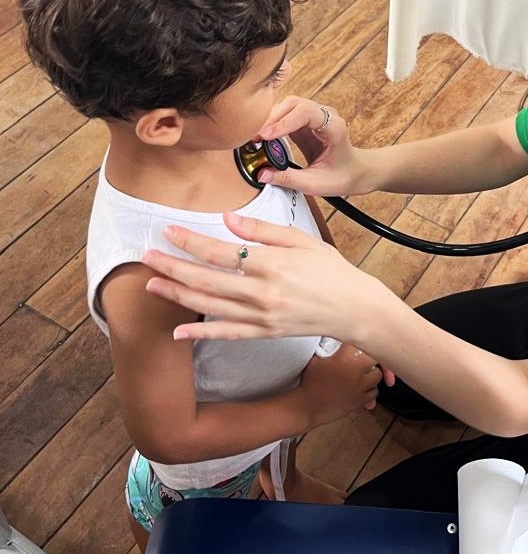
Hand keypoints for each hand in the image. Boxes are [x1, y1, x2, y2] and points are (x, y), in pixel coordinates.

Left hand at [142, 212, 396, 341]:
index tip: (168, 231)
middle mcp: (263, 291)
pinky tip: (179, 330)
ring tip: (153, 284)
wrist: (354, 308)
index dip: (190, 242)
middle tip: (147, 256)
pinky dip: (201, 332)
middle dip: (173, 266)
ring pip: (210, 305)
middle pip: (207, 278)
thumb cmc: (331, 270)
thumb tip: (228, 220)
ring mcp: (262, 315)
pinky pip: (227, 333)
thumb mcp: (303, 240)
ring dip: (178, 294)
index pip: (220, 251)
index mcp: (272, 263)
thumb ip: (264, 231)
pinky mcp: (265, 333)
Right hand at [255, 96, 368, 194]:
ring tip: (255, 137)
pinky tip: (262, 136)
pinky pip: (285, 115)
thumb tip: (261, 174)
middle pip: (293, 104)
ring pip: (287, 106)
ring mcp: (315, 115)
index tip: (265, 136)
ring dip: (269, 119)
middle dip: (272, 118)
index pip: (306, 113)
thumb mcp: (315, 183)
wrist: (355, 171)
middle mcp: (325, 115)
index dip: (283, 122)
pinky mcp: (304, 121)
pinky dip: (272, 123)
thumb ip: (289, 178)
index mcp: (334, 127)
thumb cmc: (341, 176)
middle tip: (254, 138)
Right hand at [296, 343, 381, 425]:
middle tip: (366, 359)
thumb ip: (329, 350)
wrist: (307, 406)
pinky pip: (374, 393)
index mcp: (345, 357)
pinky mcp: (360, 400)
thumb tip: (333, 345)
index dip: (362, 343)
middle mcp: (356, 371)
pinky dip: (370, 390)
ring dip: (372, 374)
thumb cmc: (309, 384)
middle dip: (371, 358)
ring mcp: (359, 386)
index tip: (360, 346)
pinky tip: (362, 388)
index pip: (363, 343)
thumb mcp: (317, 359)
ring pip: (377, 376)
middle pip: (376, 359)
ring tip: (364, 373)